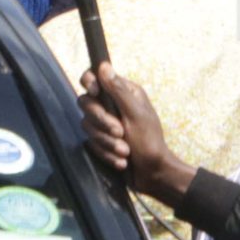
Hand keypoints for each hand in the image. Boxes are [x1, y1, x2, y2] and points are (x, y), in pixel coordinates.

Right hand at [80, 63, 195, 204]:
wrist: (153, 174)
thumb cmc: (150, 141)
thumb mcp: (136, 114)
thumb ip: (118, 90)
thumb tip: (104, 65)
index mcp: (123, 92)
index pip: (94, 77)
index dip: (89, 83)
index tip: (94, 93)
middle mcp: (111, 104)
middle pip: (86, 102)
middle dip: (102, 121)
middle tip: (120, 132)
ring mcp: (104, 123)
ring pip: (87, 125)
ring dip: (107, 142)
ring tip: (125, 152)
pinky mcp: (100, 140)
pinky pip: (91, 143)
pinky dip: (106, 153)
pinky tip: (121, 161)